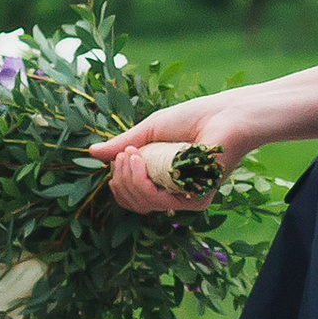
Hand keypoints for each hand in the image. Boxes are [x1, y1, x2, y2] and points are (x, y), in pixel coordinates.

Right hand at [88, 93, 261, 215]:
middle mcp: (173, 190)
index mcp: (162, 176)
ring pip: (142, 203)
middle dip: (120, 178)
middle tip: (124, 154)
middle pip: (132, 202)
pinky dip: (141, 181)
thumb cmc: (192, 117)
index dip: (118, 181)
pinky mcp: (196, 199)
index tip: (118, 155)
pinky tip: (140, 160)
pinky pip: (158, 200)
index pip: (131, 195)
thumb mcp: (149, 131)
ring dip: (128, 178)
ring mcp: (185, 197)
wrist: (225, 115)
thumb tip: (92, 152)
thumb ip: (123, 144)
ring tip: (131, 155)